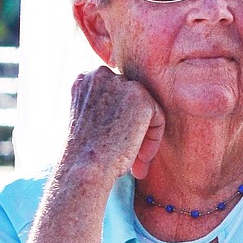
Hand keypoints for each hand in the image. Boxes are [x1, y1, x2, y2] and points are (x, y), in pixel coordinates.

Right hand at [65, 67, 165, 184]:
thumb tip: (126, 113)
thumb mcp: (88, 122)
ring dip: (144, 136)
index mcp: (85, 79)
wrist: (85, 168)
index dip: (120, 121)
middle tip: (134, 160)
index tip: (117, 146)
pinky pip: (157, 117)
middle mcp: (100, 74)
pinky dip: (154, 139)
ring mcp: (120, 83)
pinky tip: (142, 157)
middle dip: (133, 129)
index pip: (115, 93)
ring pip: (145, 108)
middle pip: (131, 99)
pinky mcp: (140, 97)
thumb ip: (104, 108)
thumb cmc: (84, 156)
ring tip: (138, 162)